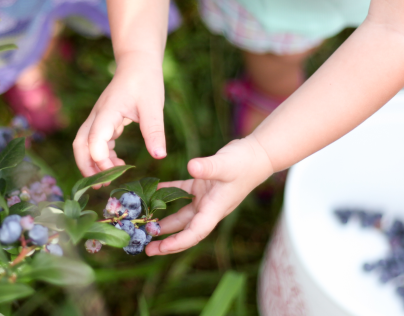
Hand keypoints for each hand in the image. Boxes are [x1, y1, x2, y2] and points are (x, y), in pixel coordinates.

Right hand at [73, 52, 166, 176]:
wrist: (137, 64)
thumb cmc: (146, 82)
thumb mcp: (153, 106)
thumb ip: (154, 131)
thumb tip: (159, 156)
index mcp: (108, 111)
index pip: (94, 138)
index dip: (100, 158)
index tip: (115, 171)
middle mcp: (98, 116)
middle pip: (80, 144)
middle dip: (87, 166)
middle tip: (100, 185)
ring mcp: (98, 119)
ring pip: (84, 144)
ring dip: (92, 163)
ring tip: (108, 180)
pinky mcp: (103, 121)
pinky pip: (95, 142)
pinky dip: (102, 156)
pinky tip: (116, 164)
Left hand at [145, 137, 274, 255]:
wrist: (258, 154)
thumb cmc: (245, 162)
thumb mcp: (226, 164)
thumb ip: (208, 166)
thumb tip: (191, 166)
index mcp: (214, 209)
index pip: (195, 232)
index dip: (178, 243)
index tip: (161, 248)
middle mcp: (209, 208)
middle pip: (185, 230)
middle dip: (167, 241)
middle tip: (146, 248)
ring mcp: (205, 198)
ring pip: (181, 215)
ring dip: (164, 222)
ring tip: (145, 226)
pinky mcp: (202, 186)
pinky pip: (180, 194)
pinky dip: (167, 193)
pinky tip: (153, 191)